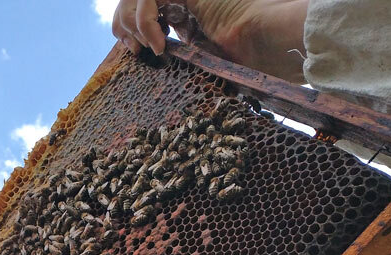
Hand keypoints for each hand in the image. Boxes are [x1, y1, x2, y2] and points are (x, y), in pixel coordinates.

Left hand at [111, 0, 309, 82]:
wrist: (267, 45)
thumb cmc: (248, 64)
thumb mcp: (205, 70)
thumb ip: (185, 70)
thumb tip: (165, 107)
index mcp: (183, 17)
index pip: (142, 13)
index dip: (131, 30)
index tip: (136, 55)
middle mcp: (181, 2)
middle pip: (132, 1)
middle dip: (124, 25)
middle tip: (136, 52)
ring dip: (132, 23)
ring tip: (148, 48)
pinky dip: (145, 21)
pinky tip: (158, 44)